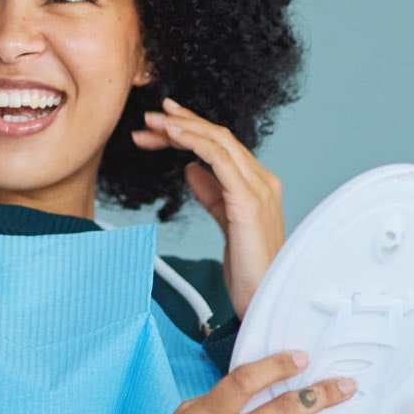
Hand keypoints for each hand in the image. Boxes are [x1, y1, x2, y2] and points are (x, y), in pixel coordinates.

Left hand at [132, 97, 283, 317]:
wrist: (263, 298)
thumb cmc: (249, 269)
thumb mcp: (224, 223)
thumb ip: (211, 193)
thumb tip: (190, 168)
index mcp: (258, 184)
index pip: (222, 145)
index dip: (192, 129)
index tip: (163, 121)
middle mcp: (262, 180)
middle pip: (219, 137)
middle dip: (182, 122)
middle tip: (150, 115)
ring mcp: (259, 188)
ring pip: (219, 140)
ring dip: (183, 127)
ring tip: (154, 122)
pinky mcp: (248, 200)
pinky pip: (219, 159)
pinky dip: (194, 142)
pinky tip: (173, 136)